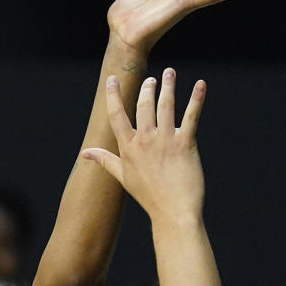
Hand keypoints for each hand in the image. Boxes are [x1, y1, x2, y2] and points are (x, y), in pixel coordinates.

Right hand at [83, 68, 205, 222]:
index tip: (112, 79)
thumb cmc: (148, 196)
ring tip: (170, 72)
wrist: (173, 212)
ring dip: (168, 86)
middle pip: (143, 105)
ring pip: (166, 105)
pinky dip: (196, 99)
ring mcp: (165, 141)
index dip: (113, 96)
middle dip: (147, 88)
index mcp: (128, 148)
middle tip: (152, 79)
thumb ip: (105, 160)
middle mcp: (145, 141)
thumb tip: (85, 154)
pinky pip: (191, 116)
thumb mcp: (123, 177)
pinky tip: (200, 85)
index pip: (117, 116)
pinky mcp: (185, 143)